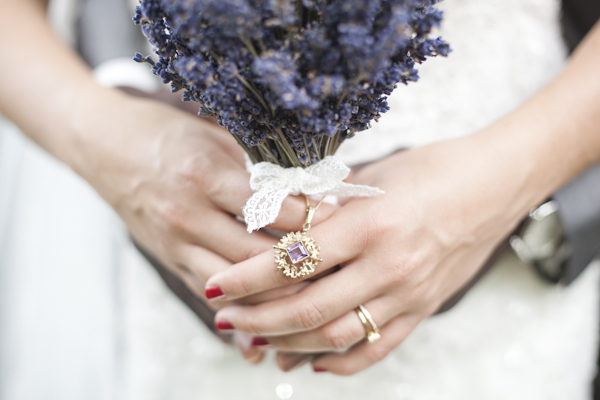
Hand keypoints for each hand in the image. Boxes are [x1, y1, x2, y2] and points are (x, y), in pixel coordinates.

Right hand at [85, 97, 335, 302]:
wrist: (104, 146)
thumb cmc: (164, 134)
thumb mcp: (216, 138)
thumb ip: (259, 168)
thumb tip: (309, 191)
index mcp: (205, 176)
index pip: (275, 212)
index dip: (315, 218)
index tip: (342, 219)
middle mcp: (188, 216)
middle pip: (259, 259)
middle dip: (303, 265)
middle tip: (338, 263)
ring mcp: (175, 244)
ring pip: (236, 287)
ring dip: (276, 293)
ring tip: (313, 291)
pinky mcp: (169, 260)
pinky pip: (211, 294)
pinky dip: (242, 305)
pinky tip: (269, 310)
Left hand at [205, 134, 532, 374]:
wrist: (497, 183)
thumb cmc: (434, 168)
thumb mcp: (374, 176)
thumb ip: (328, 205)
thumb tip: (283, 221)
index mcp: (370, 224)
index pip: (293, 261)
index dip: (247, 277)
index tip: (216, 287)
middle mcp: (389, 266)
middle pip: (309, 308)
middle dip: (258, 319)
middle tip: (226, 320)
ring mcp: (409, 294)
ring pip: (337, 336)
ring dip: (291, 345)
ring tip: (258, 343)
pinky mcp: (424, 309)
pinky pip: (377, 349)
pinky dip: (341, 362)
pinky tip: (314, 363)